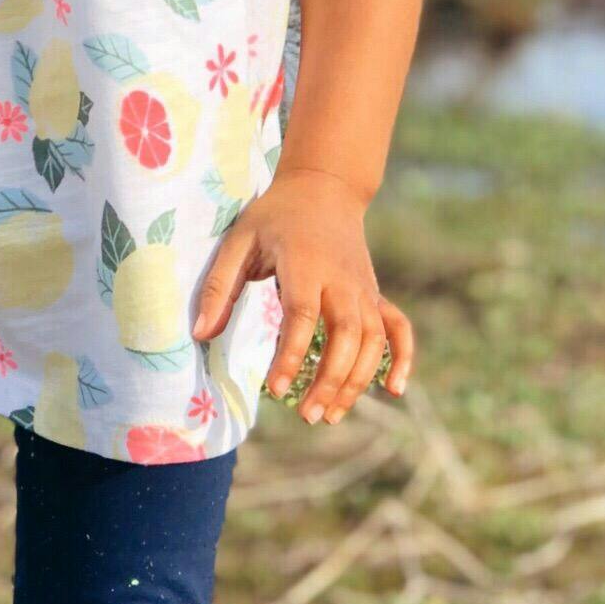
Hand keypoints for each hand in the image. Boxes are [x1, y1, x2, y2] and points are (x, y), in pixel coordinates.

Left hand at [191, 167, 413, 423]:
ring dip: (357, 380)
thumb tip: (201, 333)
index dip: (292, 355)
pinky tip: (394, 390)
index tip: (277, 389)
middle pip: (347, 335)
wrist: (324, 188)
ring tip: (329, 415)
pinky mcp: (375, 294)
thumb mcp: (239, 240)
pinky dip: (403, 357)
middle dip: (331, 379)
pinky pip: (398, 328)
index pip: (303, 315)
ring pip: (373, 340)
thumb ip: (219, 286)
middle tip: (306, 416)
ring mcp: (364, 288)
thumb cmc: (274, 216)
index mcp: (306, 265)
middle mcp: (342, 279)